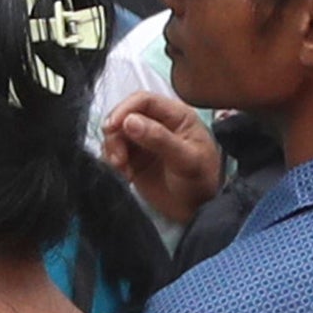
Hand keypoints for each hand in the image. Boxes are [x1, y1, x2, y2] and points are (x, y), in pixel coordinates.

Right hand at [100, 91, 225, 237]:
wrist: (197, 212)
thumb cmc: (199, 182)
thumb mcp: (185, 160)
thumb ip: (160, 139)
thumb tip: (129, 121)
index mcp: (176, 115)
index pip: (144, 100)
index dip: (125, 110)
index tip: (112, 127)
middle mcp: (158, 123)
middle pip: (125, 114)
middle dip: (115, 133)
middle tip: (117, 156)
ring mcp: (144, 140)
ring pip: (116, 132)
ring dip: (113, 148)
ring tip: (122, 167)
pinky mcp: (134, 157)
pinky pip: (114, 150)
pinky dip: (113, 160)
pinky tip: (126, 175)